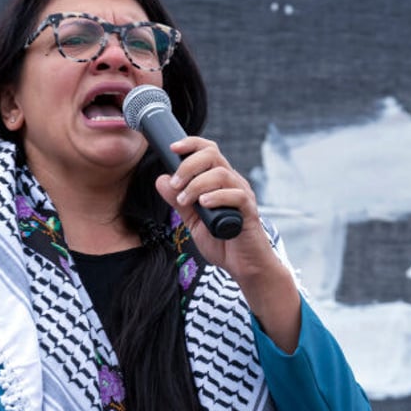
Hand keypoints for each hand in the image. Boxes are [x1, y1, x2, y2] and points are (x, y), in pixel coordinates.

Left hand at [154, 137, 300, 351]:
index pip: (208, 151)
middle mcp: (232, 182)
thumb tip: (161, 179)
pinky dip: (217, 197)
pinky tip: (204, 204)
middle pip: (212, 155)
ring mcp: (242, 195)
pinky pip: (236, 195)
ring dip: (197, 184)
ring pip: (221, 173)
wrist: (244, 266)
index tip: (172, 148)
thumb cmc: (222, 242)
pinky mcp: (249, 211)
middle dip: (188, 165)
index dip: (191, 144)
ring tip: (185, 202)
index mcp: (219, 181)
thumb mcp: (192, 221)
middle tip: (176, 184)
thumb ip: (178, 201)